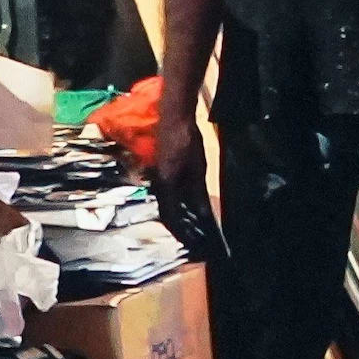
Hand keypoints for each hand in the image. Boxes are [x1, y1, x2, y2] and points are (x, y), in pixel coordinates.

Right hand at [151, 102, 209, 229]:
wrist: (175, 116)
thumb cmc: (187, 141)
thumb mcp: (198, 169)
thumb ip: (198, 192)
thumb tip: (201, 214)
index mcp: (166, 185)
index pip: (170, 216)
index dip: (181, 231)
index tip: (191, 242)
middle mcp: (158, 183)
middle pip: (166, 211)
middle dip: (178, 226)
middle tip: (192, 237)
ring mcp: (157, 175)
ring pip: (165, 202)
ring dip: (177, 215)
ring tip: (192, 224)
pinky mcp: (160, 168)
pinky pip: (166, 192)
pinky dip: (176, 202)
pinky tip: (187, 204)